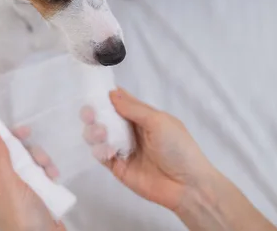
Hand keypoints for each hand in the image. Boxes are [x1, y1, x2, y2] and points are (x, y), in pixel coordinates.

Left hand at [0, 130, 65, 230]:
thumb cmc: (23, 218)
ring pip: (21, 159)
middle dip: (17, 146)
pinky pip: (35, 170)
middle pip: (2, 153)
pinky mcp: (30, 190)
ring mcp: (13, 187)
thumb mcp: (10, 186)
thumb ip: (0, 158)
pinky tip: (52, 175)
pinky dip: (44, 169)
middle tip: (27, 134)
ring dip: (35, 158)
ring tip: (45, 166)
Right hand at [80, 88, 213, 210]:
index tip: (91, 89)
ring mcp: (122, 148)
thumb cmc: (178, 148)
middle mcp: (129, 130)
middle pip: (104, 117)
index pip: (120, 101)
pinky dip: (98, 149)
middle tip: (90, 113)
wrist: (186, 185)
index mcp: (142, 116)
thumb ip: (133, 108)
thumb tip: (111, 93)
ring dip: (94, 130)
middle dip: (93, 112)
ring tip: (102, 133)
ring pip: (98, 135)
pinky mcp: (117, 167)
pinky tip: (106, 149)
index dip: (106, 94)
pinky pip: (100, 154)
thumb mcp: (158, 121)